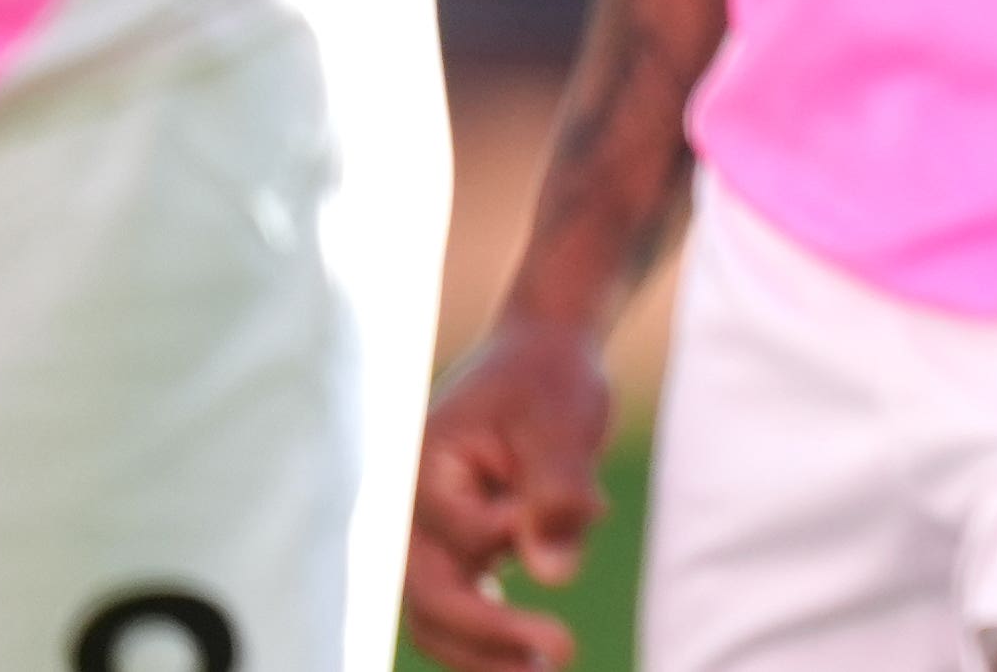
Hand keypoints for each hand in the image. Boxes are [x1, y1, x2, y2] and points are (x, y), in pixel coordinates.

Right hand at [406, 308, 618, 671]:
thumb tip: (552, 574)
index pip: (461, 534)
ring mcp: (428, 534)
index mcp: (425, 468)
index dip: (514, 535)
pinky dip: (487, 636)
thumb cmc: (549, 380)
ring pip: (436, 615)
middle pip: (430, 596)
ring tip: (546, 667)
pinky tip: (529, 655)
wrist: (542, 355)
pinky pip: (456, 606)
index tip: (583, 508)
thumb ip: (557, 490)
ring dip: (485, 651)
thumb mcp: (564, 420)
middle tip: (558, 653)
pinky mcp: (454, 549)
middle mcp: (413, 510)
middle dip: (489, 634)